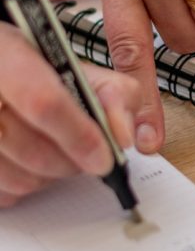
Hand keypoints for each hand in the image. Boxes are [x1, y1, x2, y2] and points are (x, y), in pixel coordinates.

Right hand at [0, 22, 140, 207]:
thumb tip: (125, 137)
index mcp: (8, 56)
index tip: (104, 157)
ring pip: (20, 179)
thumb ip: (113, 93)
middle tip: (88, 151)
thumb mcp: (81, 65)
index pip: (44, 103)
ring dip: (53, 175)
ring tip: (59, 149)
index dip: (80, 135)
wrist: (1, 68)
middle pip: (34, 151)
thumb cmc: (40, 68)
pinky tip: (33, 158)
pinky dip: (29, 184)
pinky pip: (6, 193)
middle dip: (73, 161)